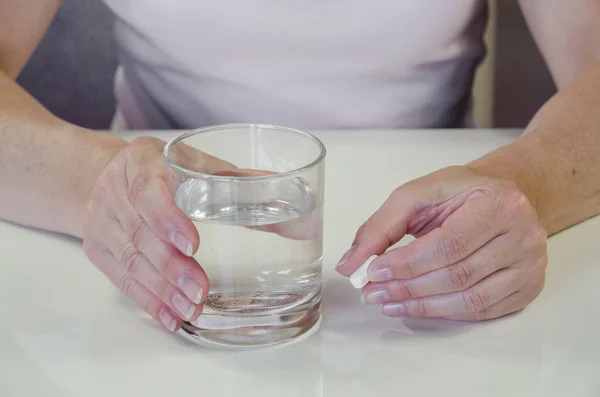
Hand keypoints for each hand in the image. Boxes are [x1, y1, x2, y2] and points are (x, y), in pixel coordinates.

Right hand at [82, 136, 235, 331]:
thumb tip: (281, 207)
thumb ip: (229, 181)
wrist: (107, 174)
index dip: (168, 220)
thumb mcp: (191, 161)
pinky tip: (171, 316)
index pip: (147, 192)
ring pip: (131, 261)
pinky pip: (122, 279)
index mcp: (138, 162)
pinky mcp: (97, 248)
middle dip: (172, 266)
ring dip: (163, 290)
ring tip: (191, 308)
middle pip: (140, 233)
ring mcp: (100, 222)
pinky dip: (149, 300)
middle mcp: (112, 190)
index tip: (193, 245)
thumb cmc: (162, 167)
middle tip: (199, 289)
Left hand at [336, 166, 547, 320]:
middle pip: (458, 274)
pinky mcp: (529, 288)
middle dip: (408, 288)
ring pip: (472, 299)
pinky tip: (418, 306)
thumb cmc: (460, 193)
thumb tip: (351, 264)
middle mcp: (523, 235)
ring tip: (388, 303)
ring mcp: (530, 265)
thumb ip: (380, 226)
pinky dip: (446, 313)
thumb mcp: (417, 195)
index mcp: (499, 202)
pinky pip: (484, 311)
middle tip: (372, 293)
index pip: (448, 244)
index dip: (408, 264)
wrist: (501, 197)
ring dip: (423, 306)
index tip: (373, 272)